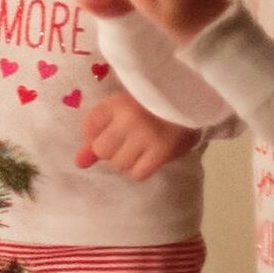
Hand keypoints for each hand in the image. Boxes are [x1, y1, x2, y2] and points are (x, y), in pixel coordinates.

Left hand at [75, 87, 194, 179]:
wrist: (194, 100)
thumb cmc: (155, 102)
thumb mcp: (124, 107)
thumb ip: (98, 132)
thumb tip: (79, 162)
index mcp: (118, 101)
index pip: (89, 125)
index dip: (95, 134)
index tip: (112, 129)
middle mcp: (128, 118)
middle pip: (101, 149)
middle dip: (111, 149)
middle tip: (129, 139)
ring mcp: (145, 136)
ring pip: (119, 163)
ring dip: (127, 159)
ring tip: (142, 146)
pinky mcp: (162, 152)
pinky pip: (137, 173)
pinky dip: (140, 168)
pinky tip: (149, 156)